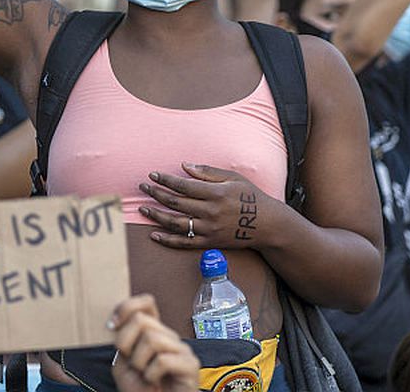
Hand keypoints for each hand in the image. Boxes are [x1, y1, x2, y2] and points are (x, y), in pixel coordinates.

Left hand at [109, 295, 199, 391]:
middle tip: (131, 364)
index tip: (112, 326)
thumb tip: (116, 324)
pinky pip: (163, 360)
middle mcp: (169, 336)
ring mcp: (182, 349)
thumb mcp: (122, 364)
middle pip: (141, 320)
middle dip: (126, 343)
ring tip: (144, 375)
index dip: (126, 308)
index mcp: (155, 332)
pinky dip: (151, 374)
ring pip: (152, 339)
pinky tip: (154, 381)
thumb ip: (121, 342)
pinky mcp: (190, 365)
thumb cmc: (142, 390)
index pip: (146, 303)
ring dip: (139, 362)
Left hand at [140, 164, 273, 248]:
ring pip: (176, 223)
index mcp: (216, 193)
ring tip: (143, 208)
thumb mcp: (233, 178)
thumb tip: (184, 165)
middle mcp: (211, 212)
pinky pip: (184, 243)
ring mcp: (209, 229)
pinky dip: (168, 240)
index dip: (165, 180)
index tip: (153, 175)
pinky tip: (154, 234)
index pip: (183, 185)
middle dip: (156, 194)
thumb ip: (207, 172)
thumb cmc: (250, 196)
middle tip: (143, 187)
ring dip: (157, 215)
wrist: (267, 224)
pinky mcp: (209, 243)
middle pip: (176, 203)